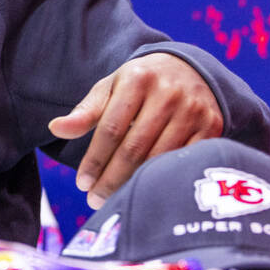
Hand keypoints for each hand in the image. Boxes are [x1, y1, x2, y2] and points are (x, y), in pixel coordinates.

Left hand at [47, 52, 222, 209]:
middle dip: (111, 179)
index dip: (95, 159)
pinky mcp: (213, 126)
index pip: (110, 128)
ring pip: (159, 159)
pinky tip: (149, 191)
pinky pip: (185, 161)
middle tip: (95, 200)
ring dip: (136, 184)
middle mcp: (169, 92)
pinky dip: (165, 179)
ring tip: (116, 200)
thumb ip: (86, 111)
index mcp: (137, 79)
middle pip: (134, 148)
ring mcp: (194, 110)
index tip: (82, 183)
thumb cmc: (140, 83)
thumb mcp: (111, 87)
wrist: (190, 69)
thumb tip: (56, 128)